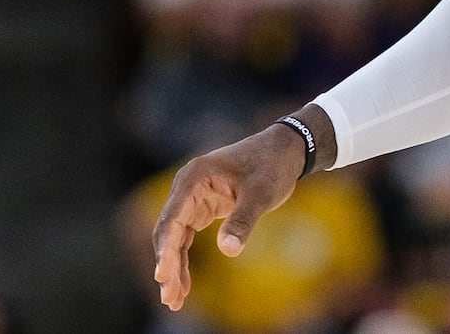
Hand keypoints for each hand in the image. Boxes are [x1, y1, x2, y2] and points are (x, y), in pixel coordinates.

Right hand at [151, 125, 302, 310]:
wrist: (285, 149)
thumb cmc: (272, 165)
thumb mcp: (261, 193)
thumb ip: (243, 220)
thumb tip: (228, 251)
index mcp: (194, 178)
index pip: (172, 219)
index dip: (165, 250)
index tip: (163, 276)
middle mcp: (187, 187)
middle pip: (168, 232)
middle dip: (167, 266)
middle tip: (170, 299)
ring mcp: (192, 198)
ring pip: (175, 239)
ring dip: (174, 268)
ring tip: (173, 301)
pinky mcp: (202, 208)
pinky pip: (186, 238)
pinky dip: (184, 260)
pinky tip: (184, 285)